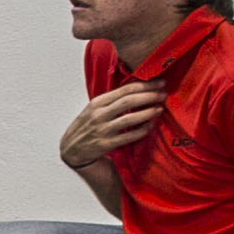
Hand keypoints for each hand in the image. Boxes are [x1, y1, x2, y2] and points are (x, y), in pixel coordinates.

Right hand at [53, 84, 167, 178]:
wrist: (70, 150)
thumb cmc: (86, 127)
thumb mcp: (93, 109)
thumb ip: (111, 101)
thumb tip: (138, 90)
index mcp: (97, 103)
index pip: (124, 90)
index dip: (144, 85)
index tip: (159, 83)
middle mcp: (99, 115)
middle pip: (128, 101)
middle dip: (149, 96)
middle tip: (163, 94)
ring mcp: (102, 130)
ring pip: (130, 118)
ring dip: (148, 112)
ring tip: (160, 108)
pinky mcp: (106, 144)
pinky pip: (129, 136)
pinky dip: (142, 130)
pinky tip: (150, 125)